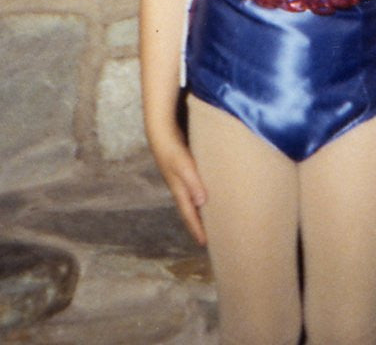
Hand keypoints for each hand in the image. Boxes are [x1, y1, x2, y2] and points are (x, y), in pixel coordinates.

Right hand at [151, 129, 207, 244]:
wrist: (161, 131)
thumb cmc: (171, 148)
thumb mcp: (183, 165)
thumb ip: (192, 182)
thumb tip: (201, 202)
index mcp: (179, 190)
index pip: (188, 215)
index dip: (196, 229)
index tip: (205, 244)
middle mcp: (180, 186)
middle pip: (191, 210)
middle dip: (199, 223)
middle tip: (212, 236)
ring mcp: (182, 177)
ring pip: (193, 198)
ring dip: (201, 209)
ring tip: (214, 218)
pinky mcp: (186, 167)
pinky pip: (196, 186)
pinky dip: (202, 194)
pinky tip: (210, 191)